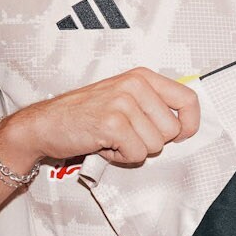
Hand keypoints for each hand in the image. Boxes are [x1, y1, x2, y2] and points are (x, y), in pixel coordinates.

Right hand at [0, 67, 199, 168]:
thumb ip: (152, 106)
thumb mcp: (123, 98)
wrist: (45, 124)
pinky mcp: (112, 123)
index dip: (190, 123)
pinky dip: (121, 157)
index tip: (182, 135)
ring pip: (156, 145)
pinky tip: (104, 145)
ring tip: (112, 138)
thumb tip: (184, 126)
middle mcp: (135, 85)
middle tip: (125, 135)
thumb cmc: (84, 114)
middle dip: (151, 141)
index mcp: (142, 77)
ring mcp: (123, 103)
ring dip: (134, 150)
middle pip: (172, 130)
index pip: (188, 99)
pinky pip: (137, 154)